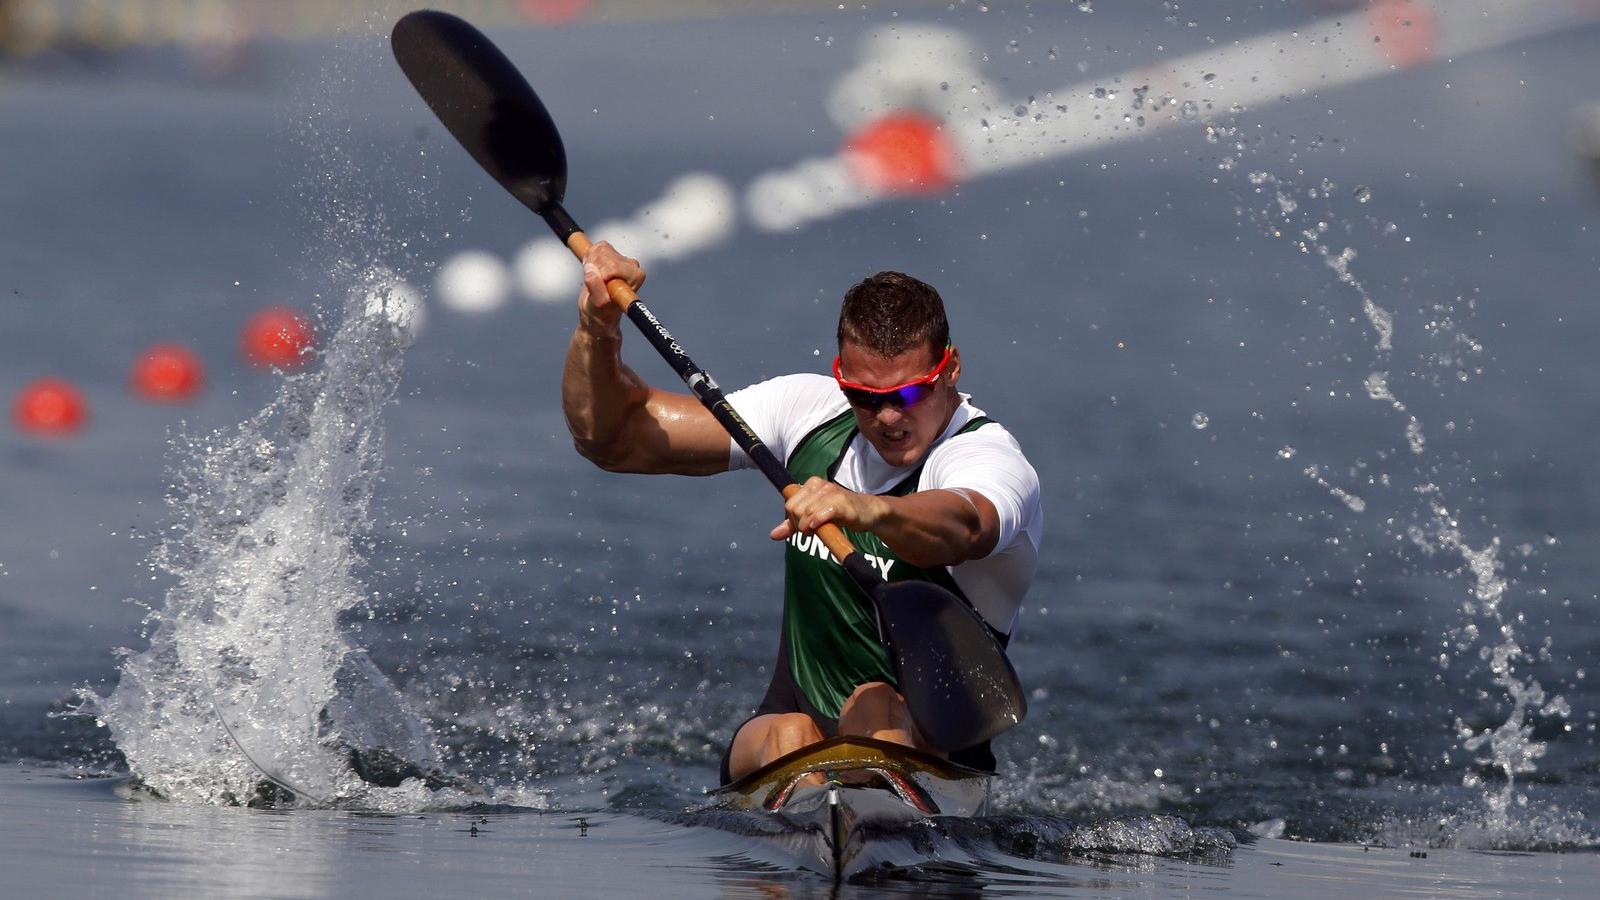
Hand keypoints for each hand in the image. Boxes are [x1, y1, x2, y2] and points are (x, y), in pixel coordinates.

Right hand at [577, 241, 644, 336]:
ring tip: (595, 281)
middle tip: (596, 286)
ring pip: (600, 250)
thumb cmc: (602, 312)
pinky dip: (590, 258)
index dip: (601, 276)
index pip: (613, 267)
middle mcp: (632, 266)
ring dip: (592, 264)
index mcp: (635, 276)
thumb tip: (591, 271)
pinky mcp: (612, 254)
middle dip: (595, 269)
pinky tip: (594, 272)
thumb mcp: (598, 305)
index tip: (601, 289)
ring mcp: (622, 259)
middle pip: (605, 256)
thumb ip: (596, 288)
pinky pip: (596, 247)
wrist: (598, 312)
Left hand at [771, 476, 887, 540]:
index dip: (793, 519)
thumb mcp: (814, 517)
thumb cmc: (841, 514)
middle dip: (800, 525)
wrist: (869, 513)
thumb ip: (793, 524)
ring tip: (818, 530)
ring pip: (806, 513)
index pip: (789, 504)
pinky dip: (817, 523)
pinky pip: (820, 513)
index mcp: (811, 484)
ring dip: (808, 528)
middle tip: (812, 530)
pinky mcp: (842, 503)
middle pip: (795, 509)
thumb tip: (773, 535)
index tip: (804, 526)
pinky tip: (821, 527)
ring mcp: (831, 492)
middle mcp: (820, 485)